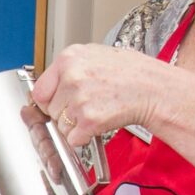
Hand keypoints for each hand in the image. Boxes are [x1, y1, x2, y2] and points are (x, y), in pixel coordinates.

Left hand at [29, 43, 187, 144]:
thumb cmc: (131, 73)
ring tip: (98, 111)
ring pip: (61, 126)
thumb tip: (51, 85)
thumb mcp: (95, 56)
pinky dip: (84, 137)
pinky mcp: (89, 120)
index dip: (48, 101)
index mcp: (69, 58)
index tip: (56, 104)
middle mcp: (71, 77)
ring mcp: (79, 99)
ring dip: (76, 126)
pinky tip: (100, 122)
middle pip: (50, 109)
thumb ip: (70, 68)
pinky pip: (74, 138)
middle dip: (64, 113)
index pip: (40, 90)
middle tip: (87, 106)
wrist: (154, 89)